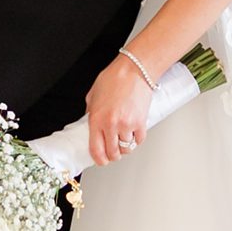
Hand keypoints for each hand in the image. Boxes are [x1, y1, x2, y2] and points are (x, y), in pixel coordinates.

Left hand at [85, 51, 156, 166]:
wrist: (134, 70)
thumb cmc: (114, 78)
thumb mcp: (93, 95)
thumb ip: (91, 112)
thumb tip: (91, 124)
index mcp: (96, 119)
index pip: (96, 149)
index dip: (99, 159)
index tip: (101, 160)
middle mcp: (111, 125)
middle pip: (112, 153)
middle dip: (113, 155)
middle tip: (114, 151)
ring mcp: (127, 125)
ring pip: (126, 149)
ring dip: (125, 146)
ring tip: (124, 138)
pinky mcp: (141, 122)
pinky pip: (139, 140)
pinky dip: (136, 140)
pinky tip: (134, 132)